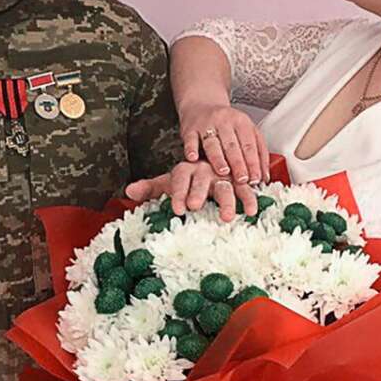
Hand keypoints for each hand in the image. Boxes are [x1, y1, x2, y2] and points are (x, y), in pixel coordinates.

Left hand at [125, 161, 257, 221]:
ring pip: (226, 186)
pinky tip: (252, 211)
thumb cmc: (188, 180)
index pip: (179, 179)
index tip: (176, 208)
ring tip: (228, 217)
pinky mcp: (239, 182)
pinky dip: (250, 199)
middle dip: (198, 193)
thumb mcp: (169, 183)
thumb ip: (150, 188)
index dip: (177, 193)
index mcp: (186, 169)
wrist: (213, 163)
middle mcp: (205, 170)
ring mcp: (224, 176)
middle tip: (195, 206)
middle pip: (201, 181)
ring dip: (228, 201)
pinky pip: (245, 189)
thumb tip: (128, 192)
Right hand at [179, 103, 268, 185]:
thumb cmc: (226, 124)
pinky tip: (194, 158)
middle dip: (239, 164)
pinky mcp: (190, 129)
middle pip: (233, 145)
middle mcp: (224, 122)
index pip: (249, 145)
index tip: (255, 178)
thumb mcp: (246, 131)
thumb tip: (264, 177)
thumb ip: (257, 151)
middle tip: (242, 179)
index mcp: (241, 122)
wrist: (201, 105)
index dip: (253, 162)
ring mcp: (206, 125)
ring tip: (223, 171)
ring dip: (218, 159)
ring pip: (213, 144)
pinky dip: (191, 149)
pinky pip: (191, 140)